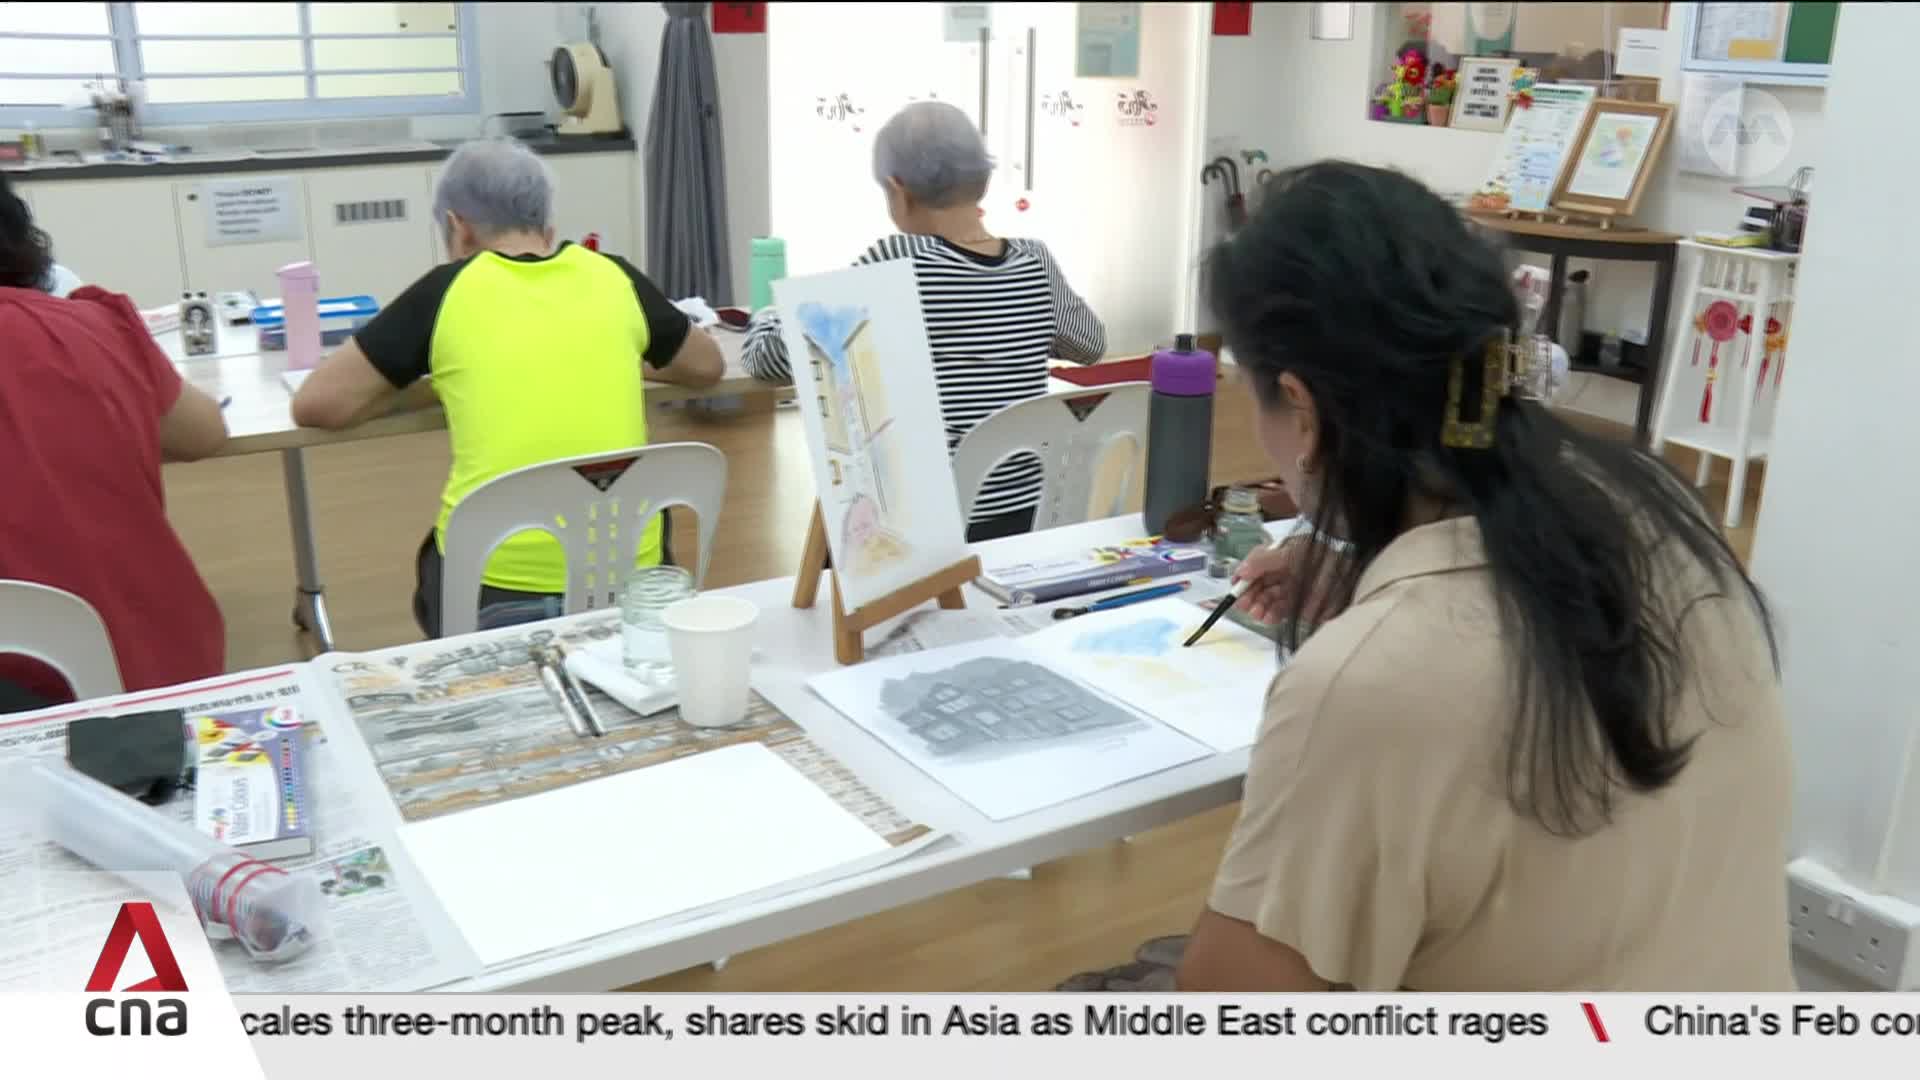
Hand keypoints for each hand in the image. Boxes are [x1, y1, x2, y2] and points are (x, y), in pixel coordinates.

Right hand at [1231, 535, 1348, 627]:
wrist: (1355, 582)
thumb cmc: (1326, 562)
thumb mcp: (1294, 555)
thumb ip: (1265, 561)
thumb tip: (1241, 570)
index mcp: (1283, 554)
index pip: (1256, 563)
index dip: (1245, 573)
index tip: (1235, 584)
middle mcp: (1284, 571)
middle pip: (1258, 583)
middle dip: (1249, 593)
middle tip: (1243, 604)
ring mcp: (1291, 589)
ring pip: (1266, 599)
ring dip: (1257, 606)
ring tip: (1255, 613)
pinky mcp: (1298, 607)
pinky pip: (1278, 612)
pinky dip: (1270, 616)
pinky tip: (1266, 618)